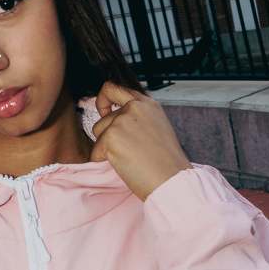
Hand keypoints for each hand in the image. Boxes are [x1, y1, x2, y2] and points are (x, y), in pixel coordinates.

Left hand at [87, 82, 190, 202]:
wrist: (173, 180)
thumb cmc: (167, 163)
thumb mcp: (156, 128)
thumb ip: (137, 119)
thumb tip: (114, 121)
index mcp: (147, 104)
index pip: (114, 89)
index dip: (103, 99)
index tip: (104, 112)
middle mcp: (134, 108)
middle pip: (103, 118)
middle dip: (106, 136)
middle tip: (123, 151)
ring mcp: (122, 121)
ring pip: (98, 134)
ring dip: (107, 149)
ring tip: (130, 159)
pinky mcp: (111, 137)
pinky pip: (95, 152)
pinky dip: (104, 162)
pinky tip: (125, 167)